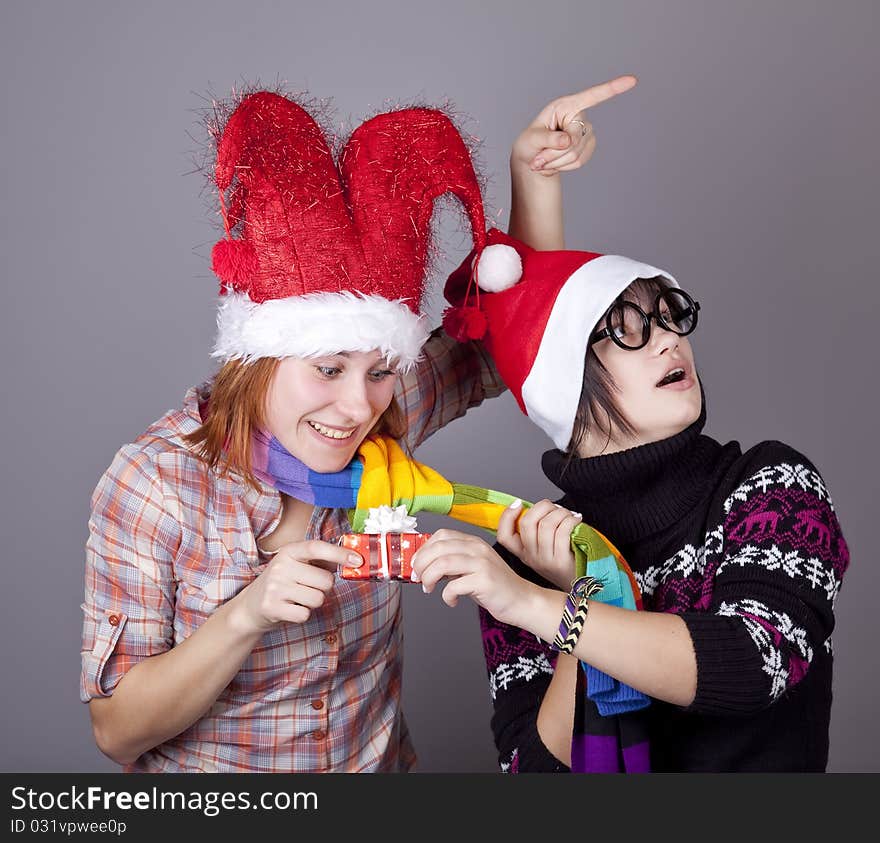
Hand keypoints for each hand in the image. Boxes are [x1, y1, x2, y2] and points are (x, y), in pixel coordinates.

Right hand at [229, 540, 361, 632]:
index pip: (317, 547)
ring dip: (313, 602)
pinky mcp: (272, 607)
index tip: (358, 560)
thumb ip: (322, 561)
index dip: (339, 553)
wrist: (250, 606)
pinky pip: (305, 614)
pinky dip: (302, 615)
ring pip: (318, 599)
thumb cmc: (283, 583)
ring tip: (298, 598)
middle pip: (326, 580)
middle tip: (308, 587)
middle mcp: (281, 566)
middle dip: (324, 588)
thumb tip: (353, 559)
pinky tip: (290, 609)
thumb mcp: (297, 565)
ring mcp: (275, 587)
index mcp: (289, 551)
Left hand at [411, 529, 538, 626]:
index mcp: (473, 542)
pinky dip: (446, 596)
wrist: (522, 600)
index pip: (441, 535)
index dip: (424, 549)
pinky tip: (451, 600)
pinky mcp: (484, 581)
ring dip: (429, 578)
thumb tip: (424, 565)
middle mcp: (478, 548)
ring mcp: (482, 563)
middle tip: (419, 578)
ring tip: (429, 588)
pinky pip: (454, 586)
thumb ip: (453, 562)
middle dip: (421, 564)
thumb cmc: (494, 586)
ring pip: (442, 563)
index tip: (417, 563)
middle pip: (438, 548)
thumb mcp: (472, 567)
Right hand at [497, 499, 580, 589]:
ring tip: (570, 515)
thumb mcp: (546, 549)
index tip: (518, 504)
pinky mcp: (560, 562)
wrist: (584, 586)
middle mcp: (531, 558)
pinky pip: (562, 531)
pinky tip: (577, 520)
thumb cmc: (568, 561)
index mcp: (523, 553)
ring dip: (561, 512)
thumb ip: (539, 531)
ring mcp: (544, 561)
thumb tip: (541, 507)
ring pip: (546, 524)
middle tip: (556, 508)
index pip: (504, 536)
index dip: (507, 516)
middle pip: (527, 523)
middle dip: (543, 506)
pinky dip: (571, 520)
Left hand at [510, 75, 636, 176]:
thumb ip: (547, 139)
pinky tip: (554, 163)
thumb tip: (568, 140)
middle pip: (573, 141)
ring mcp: (587, 132)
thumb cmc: (529, 144)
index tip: (632, 80)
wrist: (532, 159)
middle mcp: (579, 116)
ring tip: (542, 161)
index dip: (612, 89)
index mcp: (565, 105)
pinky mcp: (589, 147)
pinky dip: (563, 167)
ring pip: (575, 155)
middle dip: (553, 155)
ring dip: (556, 162)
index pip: (591, 97)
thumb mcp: (531, 140)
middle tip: (536, 161)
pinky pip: (579, 162)